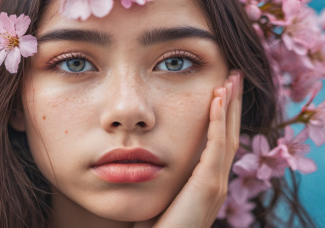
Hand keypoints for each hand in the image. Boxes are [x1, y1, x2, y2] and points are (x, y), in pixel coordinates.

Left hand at [135, 71, 243, 227]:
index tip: (221, 88)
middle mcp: (216, 179)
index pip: (219, 139)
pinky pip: (216, 146)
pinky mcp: (208, 186)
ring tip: (231, 78)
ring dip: (229, 105)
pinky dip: (218, 121)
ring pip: (228, 135)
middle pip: (229, 132)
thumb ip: (166, 173)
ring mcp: (215, 183)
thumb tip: (153, 155)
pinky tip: (216, 98)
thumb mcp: (163, 193)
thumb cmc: (156, 225)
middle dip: (232, 103)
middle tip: (234, 75)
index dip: (223, 114)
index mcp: (206, 180)